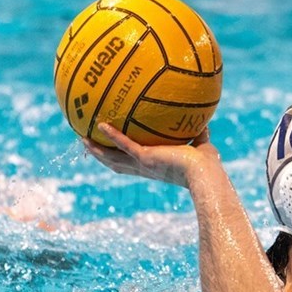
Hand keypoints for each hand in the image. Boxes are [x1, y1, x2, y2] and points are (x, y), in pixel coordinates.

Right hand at [82, 122, 217, 187]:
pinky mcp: (145, 158)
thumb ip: (199, 132)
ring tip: (83, 138)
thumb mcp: (201, 144)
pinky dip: (112, 135)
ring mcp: (143, 164)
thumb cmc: (208, 165)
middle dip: (101, 155)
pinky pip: (124, 145)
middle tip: (87, 144)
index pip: (132, 163)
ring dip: (98, 150)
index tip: (111, 149)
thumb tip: (204, 118)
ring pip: (113, 159)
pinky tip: (100, 124)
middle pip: (116, 164)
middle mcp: (145, 168)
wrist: (205, 173)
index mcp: (154, 167)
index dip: (120, 157)